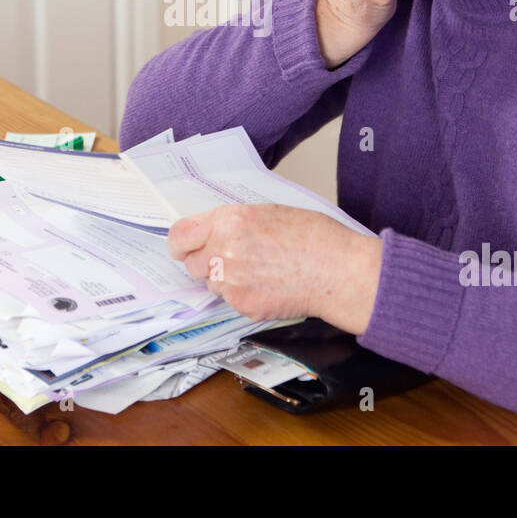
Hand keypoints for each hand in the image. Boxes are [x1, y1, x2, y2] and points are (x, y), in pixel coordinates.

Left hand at [167, 203, 382, 333]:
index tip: (181, 248)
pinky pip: (231, 300)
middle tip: (232, 259)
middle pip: (192, 263)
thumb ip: (234, 222)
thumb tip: (212, 231)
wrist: (336, 270)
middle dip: (207, 262)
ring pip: (211, 283)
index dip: (179, 243)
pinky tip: (268, 284)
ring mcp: (231, 282)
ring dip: (225, 279)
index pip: (180, 235)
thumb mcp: (268, 212)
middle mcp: (223, 251)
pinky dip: (243, 295)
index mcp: (228, 222)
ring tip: (259, 270)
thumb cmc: (313, 237)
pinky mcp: (243, 305)